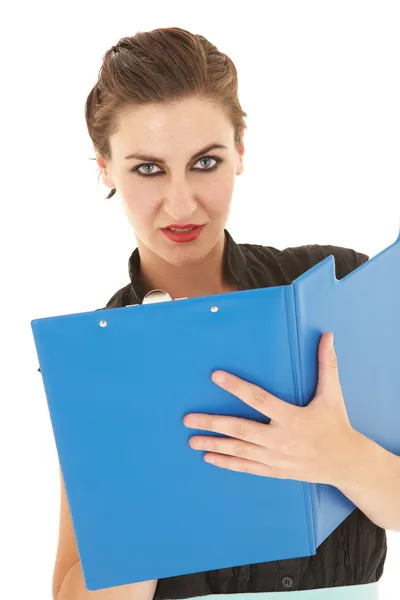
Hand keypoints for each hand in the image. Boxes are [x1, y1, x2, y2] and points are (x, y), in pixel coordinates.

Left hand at [183, 332, 359, 485]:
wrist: (345, 463)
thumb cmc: (336, 425)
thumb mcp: (333, 395)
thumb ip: (327, 365)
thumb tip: (328, 336)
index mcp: (293, 418)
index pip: (259, 399)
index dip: (237, 387)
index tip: (216, 377)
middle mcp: (281, 439)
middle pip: (241, 430)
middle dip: (213, 424)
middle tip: (188, 419)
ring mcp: (276, 458)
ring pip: (239, 451)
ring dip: (214, 444)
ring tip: (191, 439)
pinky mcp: (274, 470)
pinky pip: (246, 467)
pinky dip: (226, 463)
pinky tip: (209, 457)